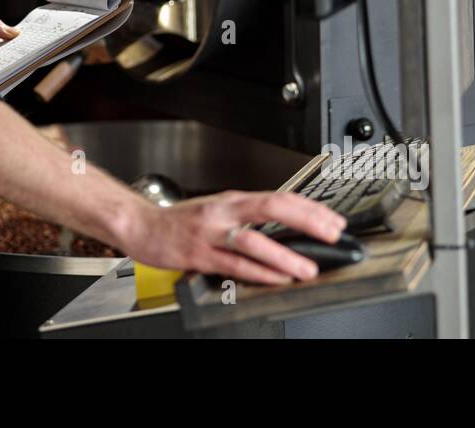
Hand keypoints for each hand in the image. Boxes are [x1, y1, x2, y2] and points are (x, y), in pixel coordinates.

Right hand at [115, 190, 347, 285]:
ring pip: (253, 240)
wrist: (140, 225)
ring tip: (306, 268)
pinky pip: (233, 264)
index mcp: (232, 200)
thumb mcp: (218, 211)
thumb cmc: (180, 221)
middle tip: (331, 233)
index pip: (279, 197)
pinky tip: (274, 278)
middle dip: (306, 220)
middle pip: (271, 207)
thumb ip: (247, 218)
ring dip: (284, 255)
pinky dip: (257, 271)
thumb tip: (285, 228)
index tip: (333, 220)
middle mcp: (224, 212)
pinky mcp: (198, 254)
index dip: (309, 207)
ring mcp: (211, 232)